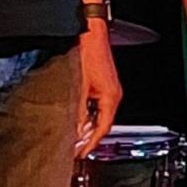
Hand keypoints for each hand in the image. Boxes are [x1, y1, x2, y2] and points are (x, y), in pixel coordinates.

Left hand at [75, 27, 123, 154]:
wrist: (89, 32)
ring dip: (86, 125)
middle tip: (75, 149)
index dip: (91, 142)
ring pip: (97, 114)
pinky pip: (94, 105)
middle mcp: (112, 94)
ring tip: (73, 137)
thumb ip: (76, 110)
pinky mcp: (100, 83)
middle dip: (89, 137)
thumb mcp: (78, 86)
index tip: (81, 153)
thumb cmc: (88, 52)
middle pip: (101, 122)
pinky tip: (74, 118)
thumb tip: (73, 129)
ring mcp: (107, 88)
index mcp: (111, 97)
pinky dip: (85, 114)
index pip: (103, 127)